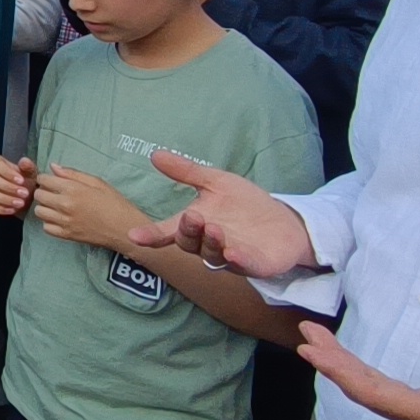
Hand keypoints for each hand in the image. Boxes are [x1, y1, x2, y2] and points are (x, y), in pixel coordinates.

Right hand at [0, 155, 37, 216]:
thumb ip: (27, 166)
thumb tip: (24, 162)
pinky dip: (0, 209)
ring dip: (5, 199)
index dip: (8, 173)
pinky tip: (12, 209)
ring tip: (20, 203)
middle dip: (8, 187)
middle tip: (24, 193)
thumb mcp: (28, 171)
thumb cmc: (22, 179)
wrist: (21, 193)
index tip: (21, 181)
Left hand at [31, 164, 149, 251]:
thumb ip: (73, 174)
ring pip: (39, 212)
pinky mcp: (66, 235)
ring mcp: (64, 222)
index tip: (53, 181)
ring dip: (45, 207)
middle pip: (38, 195)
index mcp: (72, 189)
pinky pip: (46, 228)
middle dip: (44, 191)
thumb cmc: (115, 203)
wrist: (125, 229)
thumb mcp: (97, 182)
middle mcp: (64, 205)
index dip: (46, 179)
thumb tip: (53, 166)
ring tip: (57, 207)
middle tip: (55, 194)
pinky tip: (60, 219)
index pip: (43, 180)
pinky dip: (50, 223)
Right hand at [127, 149, 317, 277]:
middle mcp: (208, 243)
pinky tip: (233, 253)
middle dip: (189, 231)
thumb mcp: (216, 182)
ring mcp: (231, 256)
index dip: (151, 235)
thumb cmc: (246, 204)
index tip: (134, 236)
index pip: (168, 231)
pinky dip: (238, 260)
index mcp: (197, 224)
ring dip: (211, 242)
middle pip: (190, 243)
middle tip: (193, 216)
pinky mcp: (256, 264)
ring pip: (213, 255)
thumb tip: (155, 155)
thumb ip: (187, 172)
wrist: (285, 222)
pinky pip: (244, 265)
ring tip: (214, 227)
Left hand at [298, 326, 419, 419]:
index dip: (340, 371)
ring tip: (320, 344)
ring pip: (380, 396)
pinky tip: (358, 367)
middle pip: (370, 394)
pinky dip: (369, 377)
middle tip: (305, 333)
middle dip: (334, 364)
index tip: (312, 348)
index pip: (377, 395)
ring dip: (348, 369)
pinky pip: (395, 397)